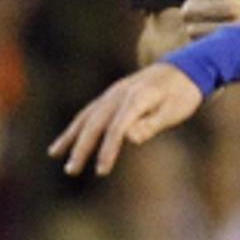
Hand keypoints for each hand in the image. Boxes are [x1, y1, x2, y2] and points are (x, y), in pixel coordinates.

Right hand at [47, 63, 202, 176]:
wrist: (185, 68)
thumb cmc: (184, 94)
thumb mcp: (176, 110)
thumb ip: (152, 124)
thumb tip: (128, 137)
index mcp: (137, 98)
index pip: (117, 128)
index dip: (108, 150)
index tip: (101, 171)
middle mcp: (119, 94)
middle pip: (95, 123)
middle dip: (82, 148)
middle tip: (71, 170)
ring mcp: (113, 93)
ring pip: (86, 116)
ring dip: (71, 137)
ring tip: (54, 155)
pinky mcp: (112, 95)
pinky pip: (89, 112)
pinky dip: (76, 126)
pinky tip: (68, 139)